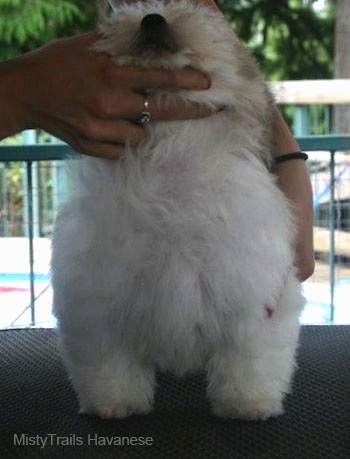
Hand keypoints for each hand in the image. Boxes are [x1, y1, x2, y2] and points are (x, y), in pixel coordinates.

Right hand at [0, 32, 214, 158]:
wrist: (26, 93)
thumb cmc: (58, 63)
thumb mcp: (88, 46)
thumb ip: (121, 47)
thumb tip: (151, 42)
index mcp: (112, 75)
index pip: (160, 78)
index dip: (187, 81)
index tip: (206, 84)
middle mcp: (110, 104)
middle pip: (161, 113)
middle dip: (189, 111)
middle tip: (208, 110)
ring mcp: (100, 130)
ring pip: (142, 136)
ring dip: (145, 126)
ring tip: (135, 116)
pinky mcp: (91, 147)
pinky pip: (121, 151)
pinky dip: (124, 141)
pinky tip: (117, 130)